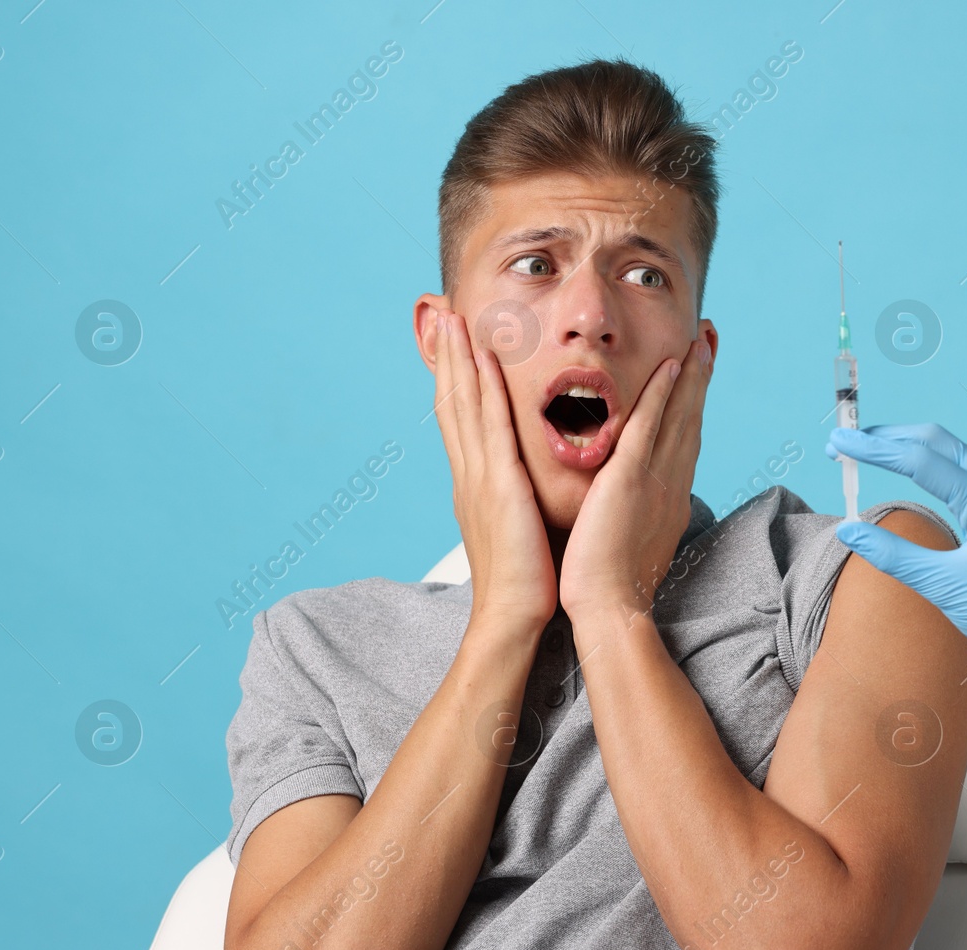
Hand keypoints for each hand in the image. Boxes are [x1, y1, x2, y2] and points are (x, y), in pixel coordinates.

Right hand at [427, 306, 557, 631]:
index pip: (461, 421)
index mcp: (475, 485)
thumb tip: (522, 487)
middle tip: (442, 315)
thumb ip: (515, 501)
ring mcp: (478, 478)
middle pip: (453, 403)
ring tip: (453, 320)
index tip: (454, 344)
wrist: (511, 617)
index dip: (454, 380)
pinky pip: (491, 426)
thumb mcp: (515, 528)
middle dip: (448, 357)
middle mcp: (469, 474)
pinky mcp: (497, 485)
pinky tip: (483, 360)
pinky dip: (484, 390)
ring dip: (458, 360)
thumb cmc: (523, 582)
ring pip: (465, 406)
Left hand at [559, 338, 712, 623]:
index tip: (698, 371)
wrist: (609, 608)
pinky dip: (662, 394)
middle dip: (701, 376)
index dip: (694, 402)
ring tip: (701, 337)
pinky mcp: (632, 479)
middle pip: (691, 418)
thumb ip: (637, 512)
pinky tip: (670, 364)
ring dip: (691, 374)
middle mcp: (671, 483)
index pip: (685, 439)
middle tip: (709, 338)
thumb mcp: (633, 539)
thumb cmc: (612, 585)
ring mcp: (655, 479)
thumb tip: (634, 501)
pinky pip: (650, 426)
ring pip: (678, 415)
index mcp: (670, 497)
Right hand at [826, 423, 966, 698]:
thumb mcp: (945, 588)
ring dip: (904, 445)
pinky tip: (904, 470)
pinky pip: (957, 469)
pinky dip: (923, 462)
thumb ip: (894, 556)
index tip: (837, 445)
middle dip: (886, 436)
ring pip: (947, 451)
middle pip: (935, 441)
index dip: (873, 449)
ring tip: (865, 450)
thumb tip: (849, 531)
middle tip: (844, 444)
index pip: (919, 460)